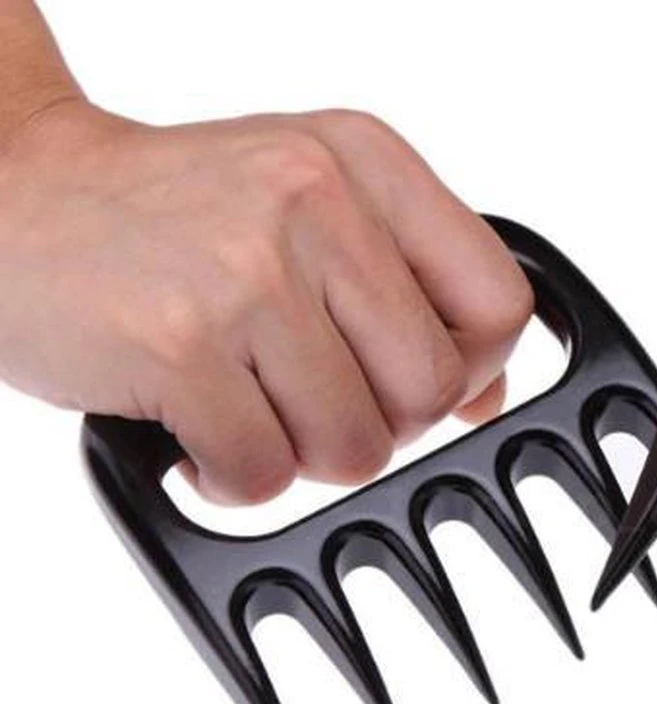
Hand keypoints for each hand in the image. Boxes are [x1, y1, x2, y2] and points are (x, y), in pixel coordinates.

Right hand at [0, 100, 531, 502]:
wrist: (14, 195)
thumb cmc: (173, 214)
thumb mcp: (313, 209)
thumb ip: (410, 294)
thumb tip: (488, 397)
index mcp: (367, 165)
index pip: (500, 305)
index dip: (469, 370)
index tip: (411, 380)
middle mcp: (318, 203)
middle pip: (429, 394)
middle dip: (375, 424)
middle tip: (306, 398)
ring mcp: (249, 272)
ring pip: (354, 448)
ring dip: (298, 454)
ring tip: (246, 405)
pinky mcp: (180, 342)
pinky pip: (263, 476)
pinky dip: (231, 478)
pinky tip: (197, 432)